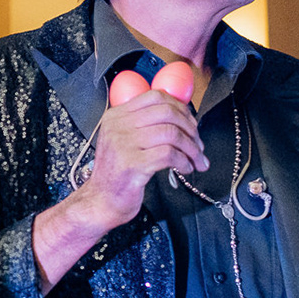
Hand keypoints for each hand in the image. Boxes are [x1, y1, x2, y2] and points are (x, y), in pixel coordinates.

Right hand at [71, 89, 207, 231]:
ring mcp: (123, 144)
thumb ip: (144, 125)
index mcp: (117, 116)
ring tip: (196, 160)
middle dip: (190, 128)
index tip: (191, 124)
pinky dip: (184, 161)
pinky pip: (169, 155)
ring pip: (171, 133)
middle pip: (167, 112)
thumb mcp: (124, 141)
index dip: (180, 108)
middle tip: (198, 144)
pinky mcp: (132, 164)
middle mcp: (118, 126)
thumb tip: (182, 117)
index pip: (156, 96)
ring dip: (191, 148)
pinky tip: (185, 168)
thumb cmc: (117, 174)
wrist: (100, 201)